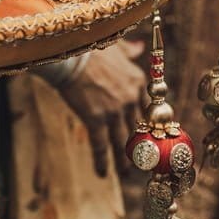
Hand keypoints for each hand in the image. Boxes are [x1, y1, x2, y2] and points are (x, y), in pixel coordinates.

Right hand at [57, 40, 145, 176]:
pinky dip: (103, 162)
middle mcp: (130, 99)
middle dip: (141, 146)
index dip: (148, 124)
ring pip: (123, 142)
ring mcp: (115, 111)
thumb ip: (129, 51)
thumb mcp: (115, 45)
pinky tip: (102, 173)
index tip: (148, 134)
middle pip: (139, 129)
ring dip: (125, 160)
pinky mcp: (97, 119)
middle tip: (142, 159)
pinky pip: (102, 145)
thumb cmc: (89, 45)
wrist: (69, 53)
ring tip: (125, 173)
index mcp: (137, 81)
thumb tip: (139, 47)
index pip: (148, 108)